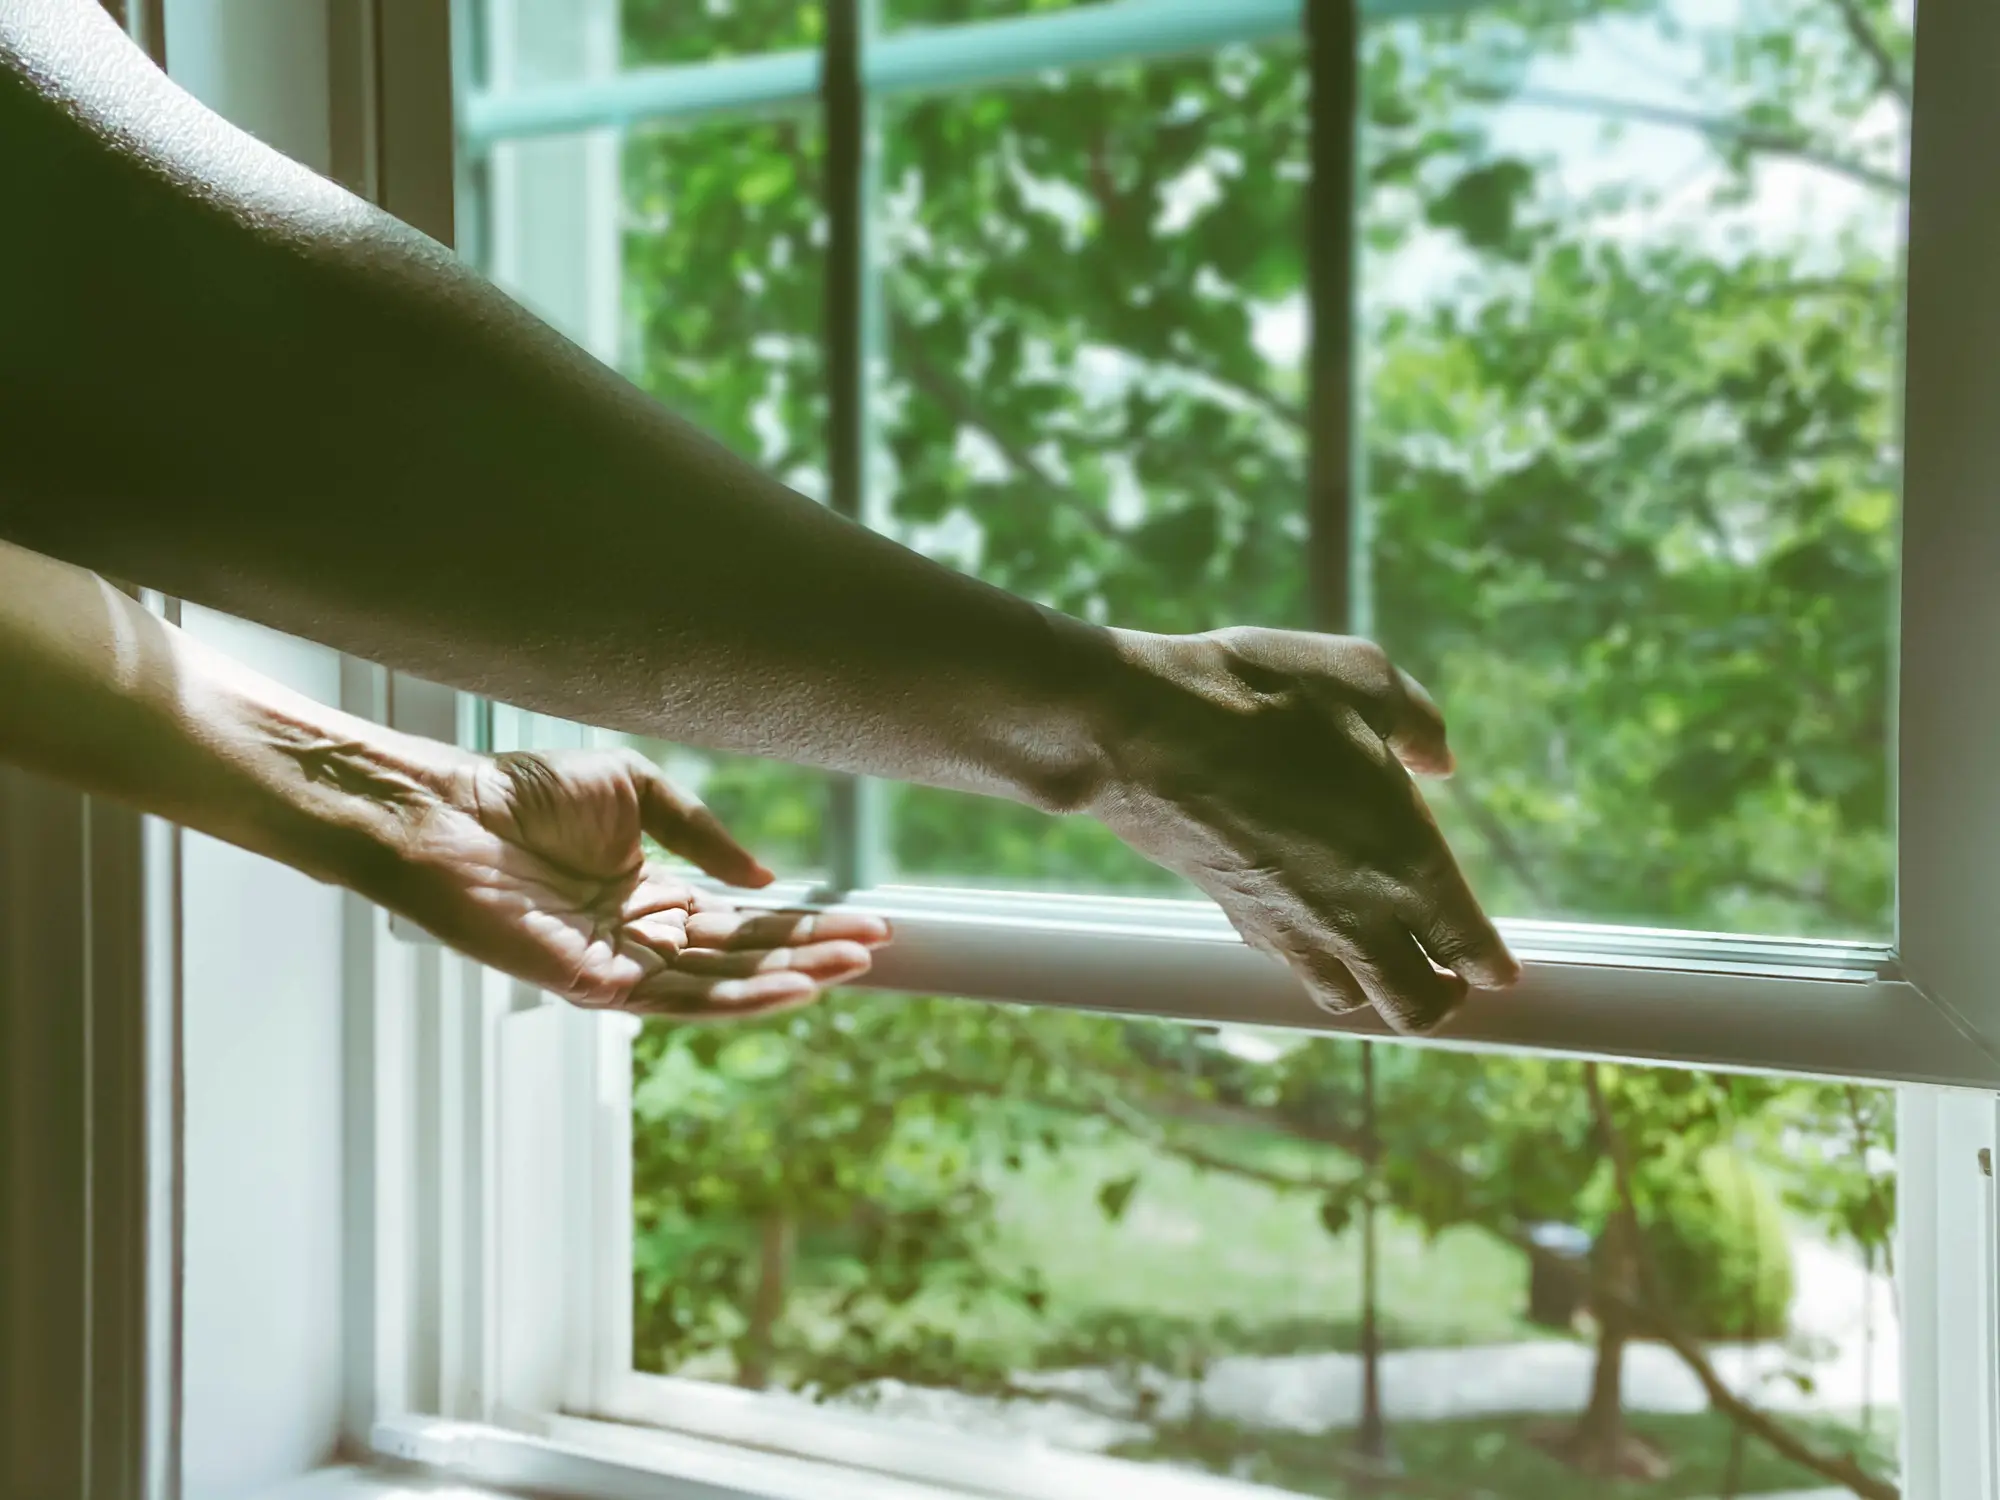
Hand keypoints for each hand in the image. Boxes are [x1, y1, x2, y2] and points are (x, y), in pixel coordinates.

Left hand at [377, 746, 888, 1017]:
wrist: (449, 811)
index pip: (744, 919)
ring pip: (721, 984)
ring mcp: (620, 966)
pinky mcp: (594, 985)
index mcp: (652, 894)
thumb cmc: (525, 793)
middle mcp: (642, 938)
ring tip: (851, 966)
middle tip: (875, 948)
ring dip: (790, 977)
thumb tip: (766, 879)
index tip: (865, 922)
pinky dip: (740, 995)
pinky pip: (678, 999)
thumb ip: (701, 835)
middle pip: (743, 956)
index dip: (804, 922)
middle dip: (812, 952)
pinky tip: (789, 983)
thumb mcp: (636, 790)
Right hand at [1096, 626, 1517, 1033]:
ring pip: (1350, 1000)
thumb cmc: (1256, 695)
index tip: (1499, 971)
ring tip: (1382, 963)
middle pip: (1415, 1006)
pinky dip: (1312, 963)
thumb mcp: (1359, 675)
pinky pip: (1290, 968)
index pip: (1467, 946)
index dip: (1490, 965)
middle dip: (1440, 999)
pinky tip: (1309, 927)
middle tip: (1447, 977)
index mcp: (1406, 859)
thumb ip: (1417, 721)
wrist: (1142, 731)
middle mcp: (1355, 912)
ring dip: (1374, 991)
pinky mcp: (1238, 920)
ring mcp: (1291, 926)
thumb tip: (1440, 759)